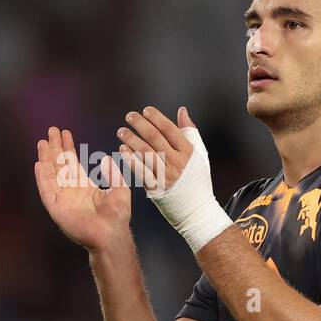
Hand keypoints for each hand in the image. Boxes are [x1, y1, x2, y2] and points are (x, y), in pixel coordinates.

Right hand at [35, 126, 130, 251]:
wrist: (111, 234)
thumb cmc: (117, 216)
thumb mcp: (120, 190)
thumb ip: (113, 174)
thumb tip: (105, 158)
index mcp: (83, 185)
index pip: (72, 162)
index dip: (67, 147)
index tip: (65, 133)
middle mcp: (70, 189)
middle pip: (59, 164)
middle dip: (55, 147)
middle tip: (51, 130)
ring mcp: (62, 198)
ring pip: (50, 173)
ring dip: (46, 158)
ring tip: (43, 142)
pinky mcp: (56, 207)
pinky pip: (47, 190)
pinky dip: (42, 177)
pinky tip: (40, 163)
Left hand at [116, 105, 229, 252]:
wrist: (196, 209)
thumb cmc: (197, 181)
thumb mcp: (199, 154)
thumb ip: (190, 131)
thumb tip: (182, 111)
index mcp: (187, 152)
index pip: (170, 130)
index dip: (157, 118)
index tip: (146, 110)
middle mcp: (176, 162)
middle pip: (155, 138)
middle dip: (140, 125)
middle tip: (129, 117)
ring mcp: (166, 175)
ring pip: (145, 152)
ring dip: (131, 140)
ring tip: (122, 132)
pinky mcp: (156, 187)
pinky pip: (140, 170)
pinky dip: (130, 159)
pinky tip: (122, 150)